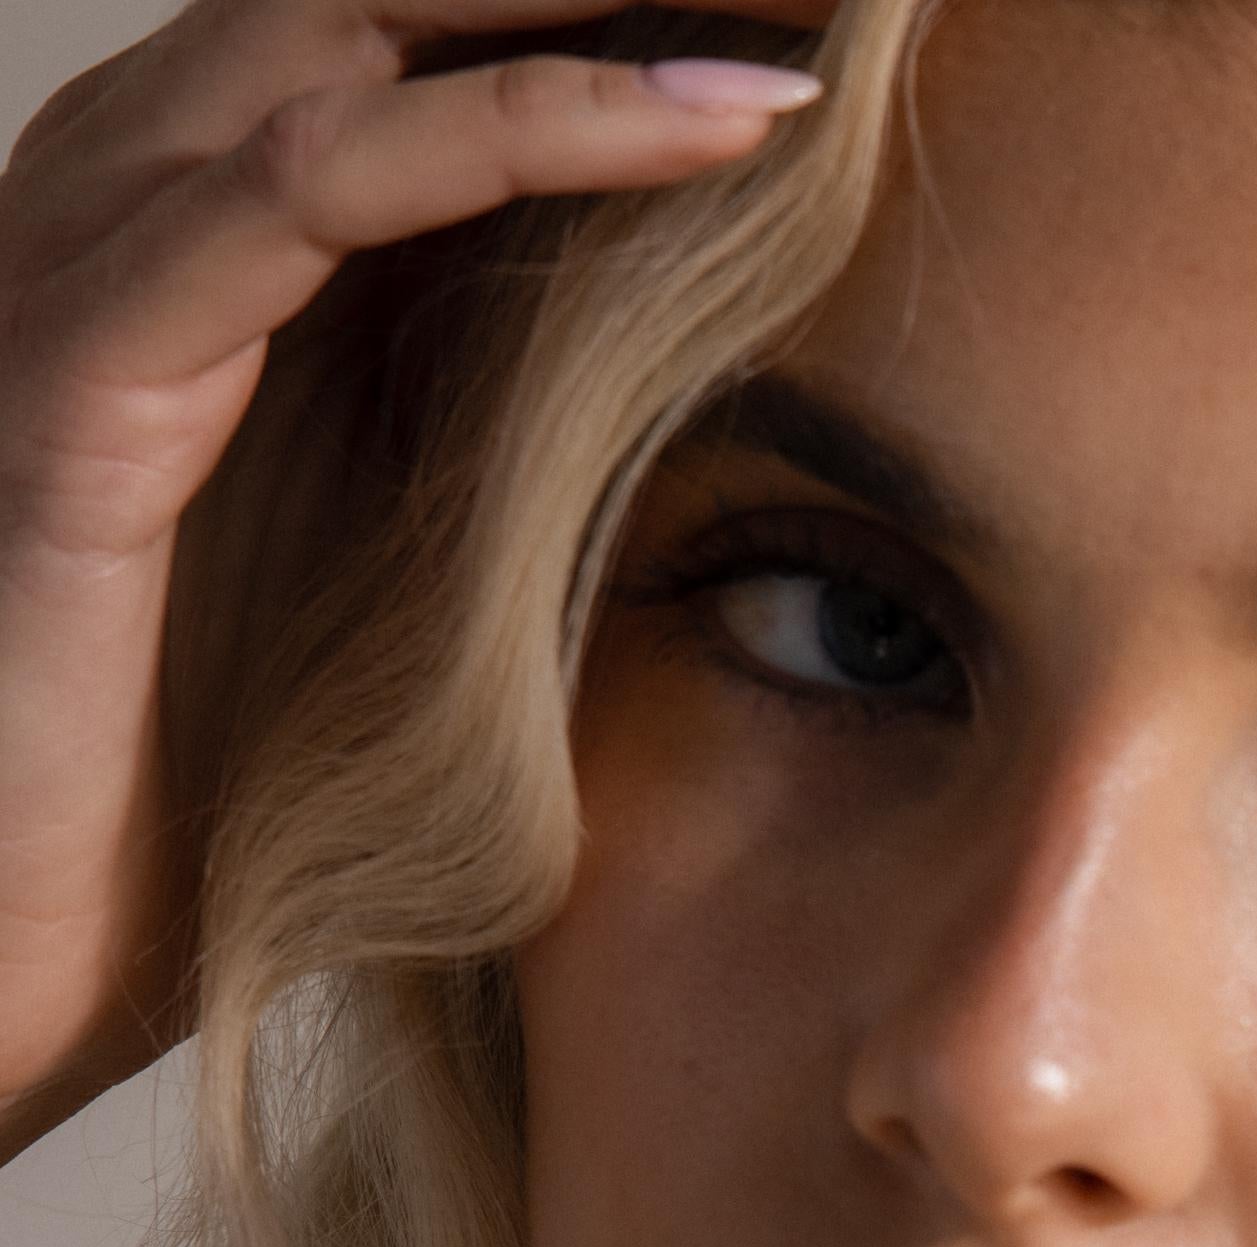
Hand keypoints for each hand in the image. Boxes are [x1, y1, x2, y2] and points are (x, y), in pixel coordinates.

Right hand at [0, 0, 837, 1157]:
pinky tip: (696, 120)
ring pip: (348, 40)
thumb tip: (730, 437)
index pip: (438, 75)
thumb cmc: (205, 811)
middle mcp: (152, 236)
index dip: (618, 27)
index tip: (827, 32)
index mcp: (237, 285)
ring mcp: (105, 284)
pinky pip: (305, 191)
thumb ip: (509, 473)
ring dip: (589, 4)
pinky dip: (507, 130)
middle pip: (393, 10)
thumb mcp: (415, 602)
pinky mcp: (84, 376)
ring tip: (801, 10)